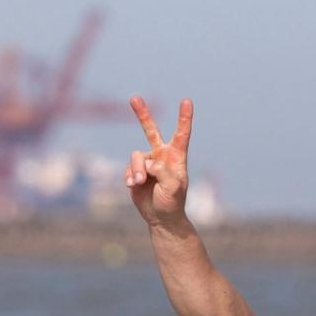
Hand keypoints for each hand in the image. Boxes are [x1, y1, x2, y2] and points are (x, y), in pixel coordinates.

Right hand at [127, 95, 192, 226]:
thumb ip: (163, 171)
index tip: (187, 101)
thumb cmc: (172, 202)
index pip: (181, 134)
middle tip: (134, 98)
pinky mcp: (135, 171)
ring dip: (137, 170)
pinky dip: (130, 176)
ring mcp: (147, 163)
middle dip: (142, 115)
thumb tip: (148, 162)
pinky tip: (134, 186)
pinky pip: (129, 167)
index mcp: (176, 157)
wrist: (160, 217)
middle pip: (151, 131)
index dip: (184, 118)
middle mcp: (161, 156)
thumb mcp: (173, 188)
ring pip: (136, 156)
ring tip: (140, 183)